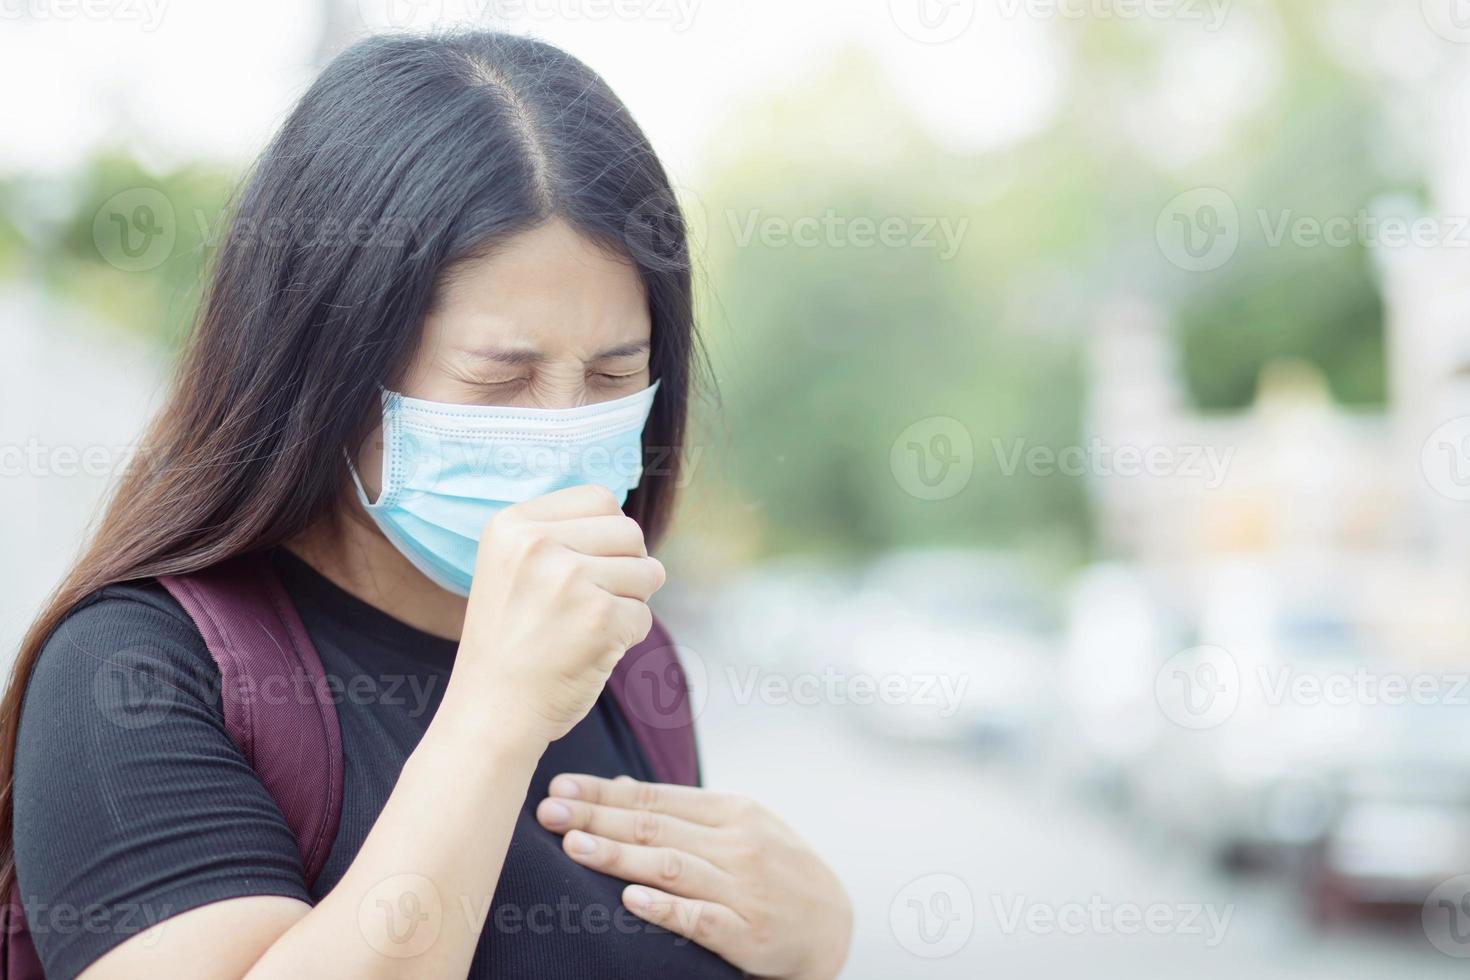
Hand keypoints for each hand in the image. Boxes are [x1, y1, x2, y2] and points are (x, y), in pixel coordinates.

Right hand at [445, 485, 665, 746]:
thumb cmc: (510, 644)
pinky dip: (627, 638)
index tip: (586, 567)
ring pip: (647, 571)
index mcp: (512, 525)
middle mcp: (538, 544)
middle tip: (592, 603)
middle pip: (629, 531)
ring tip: (589, 626)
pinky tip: (590, 651)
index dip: (607, 534)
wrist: (491, 713)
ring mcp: (570, 580)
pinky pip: (644, 615)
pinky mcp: (600, 618)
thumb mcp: (511, 569)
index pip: (598, 497)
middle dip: (626, 567)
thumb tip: (626, 524)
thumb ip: (559, 536)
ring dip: (631, 601)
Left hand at [536, 774, 851, 979]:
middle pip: (654, 826)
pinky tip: (631, 900)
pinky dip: (665, 908)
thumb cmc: (775, 869)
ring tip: (574, 846)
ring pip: (671, 866)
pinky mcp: (747, 933)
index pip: (653, 797)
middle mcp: (736, 843)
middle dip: (596, 816)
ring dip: (620, 855)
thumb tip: (618, 787)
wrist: (833, 924)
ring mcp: (742, 888)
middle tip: (548, 812)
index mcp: (730, 811)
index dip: (602, 792)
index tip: (558, 787)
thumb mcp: (738, 826)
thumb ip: (679, 810)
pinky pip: (699, 919)